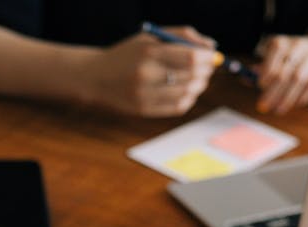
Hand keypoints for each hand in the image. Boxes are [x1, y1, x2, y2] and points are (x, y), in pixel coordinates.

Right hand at [84, 26, 216, 116]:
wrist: (95, 77)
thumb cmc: (127, 54)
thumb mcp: (149, 37)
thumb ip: (180, 36)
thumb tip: (210, 47)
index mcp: (149, 51)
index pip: (190, 56)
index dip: (207, 57)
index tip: (211, 56)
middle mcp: (146, 74)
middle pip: (190, 76)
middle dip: (206, 72)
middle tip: (208, 69)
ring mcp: (144, 95)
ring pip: (186, 93)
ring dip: (199, 87)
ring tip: (199, 80)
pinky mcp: (143, 110)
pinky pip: (176, 108)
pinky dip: (188, 100)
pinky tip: (187, 92)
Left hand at [255, 34, 307, 113]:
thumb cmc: (294, 55)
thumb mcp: (278, 55)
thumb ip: (262, 67)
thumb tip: (244, 78)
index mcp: (284, 43)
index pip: (272, 57)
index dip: (265, 74)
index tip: (260, 85)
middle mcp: (299, 47)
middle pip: (283, 73)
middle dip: (271, 93)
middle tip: (263, 106)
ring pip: (296, 81)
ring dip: (285, 99)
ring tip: (277, 110)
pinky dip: (300, 98)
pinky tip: (294, 104)